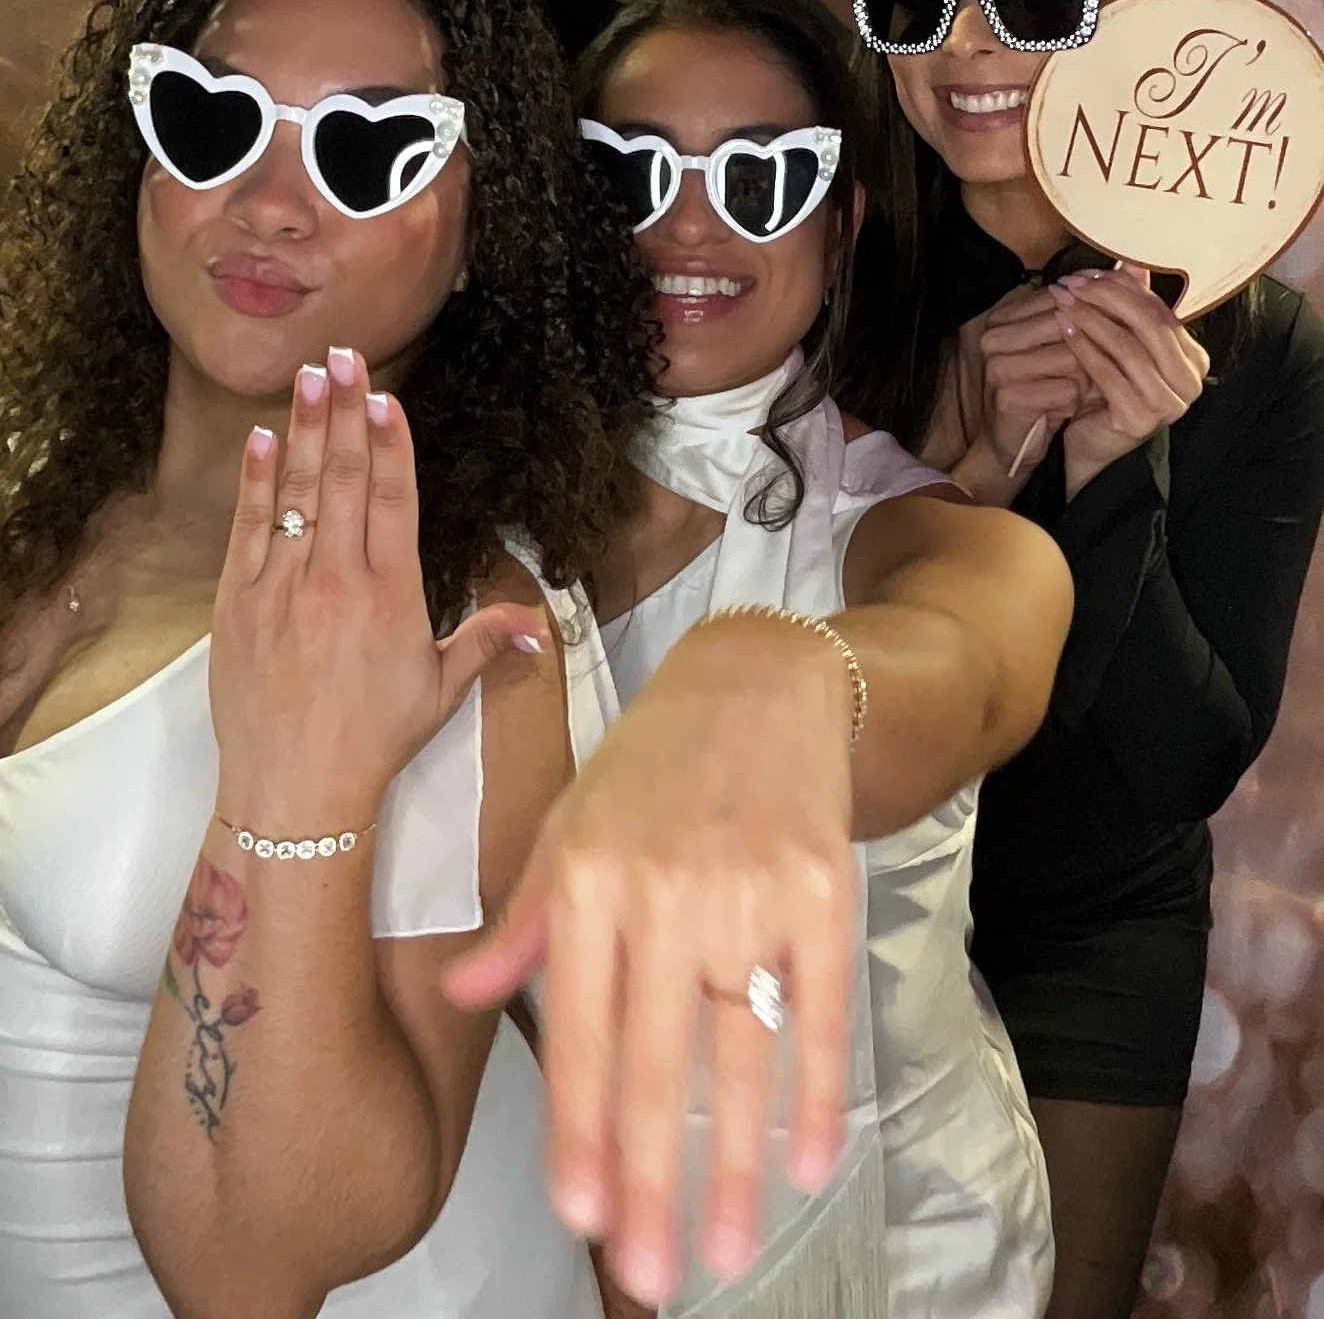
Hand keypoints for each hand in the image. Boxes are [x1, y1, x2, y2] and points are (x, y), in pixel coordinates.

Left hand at [210, 348, 550, 821]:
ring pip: (297, 492)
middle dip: (344, 412)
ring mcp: (282, 587)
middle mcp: (336, 581)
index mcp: (390, 596)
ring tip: (309, 376)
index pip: (392, 501)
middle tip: (345, 357)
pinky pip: (249, 528)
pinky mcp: (238, 603)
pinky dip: (256, 481)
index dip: (390, 444)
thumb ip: (486, 641)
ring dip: (302, 429)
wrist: (294, 792)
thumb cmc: (372, 742)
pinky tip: (262, 439)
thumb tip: (540, 621)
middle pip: (343, 479)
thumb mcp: (439, 690)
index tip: (387, 396)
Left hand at [442, 611, 858, 1308]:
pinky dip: (817, 1087)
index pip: (577, 1030)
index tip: (581, 1216)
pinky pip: (818, 1006)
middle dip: (651, 1178)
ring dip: (733, 1158)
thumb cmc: (649, 762)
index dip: (578, 1129)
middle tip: (652, 1276)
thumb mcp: (568, 822)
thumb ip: (524, 919)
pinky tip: (809, 1160)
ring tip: (725, 1247)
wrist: (757, 679)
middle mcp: (663, 890)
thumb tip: (460, 995)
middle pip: (655, 1058)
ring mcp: (748, 890)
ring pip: (737, 1048)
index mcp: (588, 878)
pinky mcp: (821, 887)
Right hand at [937, 285, 1091, 501]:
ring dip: (1085, 376)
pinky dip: (1075, 400)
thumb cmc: (1046, 388)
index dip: (1094, 315)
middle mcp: (994, 336)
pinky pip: (1064, 390)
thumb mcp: (1069, 344)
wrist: (1016, 442)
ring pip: (1070, 356)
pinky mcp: (1007, 397)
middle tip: (1094, 369)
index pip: (1060, 298)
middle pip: (1066, 323)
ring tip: (1077, 390)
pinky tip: (1066, 408)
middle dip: (1091, 347)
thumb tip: (1136, 266)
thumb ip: (1095, 306)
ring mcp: (997, 366)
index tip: (1108, 335)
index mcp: (1003, 316)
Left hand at [1050, 265, 1209, 498]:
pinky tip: (1063, 328)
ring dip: (1091, 319)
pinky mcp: (1141, 420)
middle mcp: (1190, 383)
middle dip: (1107, 298)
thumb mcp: (1122, 344)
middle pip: (1149, 324)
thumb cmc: (1107, 390)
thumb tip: (1130, 261)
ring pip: (1128, 346)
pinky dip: (1084, 346)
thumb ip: (1130, 306)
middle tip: (1071, 284)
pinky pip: (1108, 373)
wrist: (1091, 445)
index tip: (1085, 273)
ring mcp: (1169, 404)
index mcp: (1194, 360)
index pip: (1160, 311)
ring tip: (1062, 302)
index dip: (1122, 288)